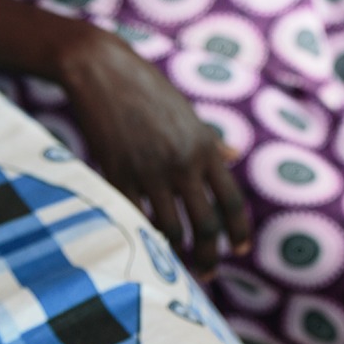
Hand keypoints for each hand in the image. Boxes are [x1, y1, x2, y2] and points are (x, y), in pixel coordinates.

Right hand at [55, 25, 250, 276]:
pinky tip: (144, 246)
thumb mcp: (189, 114)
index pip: (232, 201)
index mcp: (205, 149)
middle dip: (208, 255)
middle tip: (207, 273)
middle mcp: (183, 164)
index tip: (239, 251)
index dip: (239, 231)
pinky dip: (141, 235)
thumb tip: (235, 154)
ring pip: (170, 227)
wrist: (103, 71)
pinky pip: (134, 216)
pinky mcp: (117, 173)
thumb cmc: (149, 91)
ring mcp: (150, 170)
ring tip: (175, 265)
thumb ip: (211, 141)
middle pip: (205, 224)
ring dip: (175, 253)